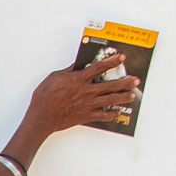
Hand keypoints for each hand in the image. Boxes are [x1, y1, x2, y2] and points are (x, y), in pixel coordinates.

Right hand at [24, 54, 142, 134]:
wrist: (40, 118)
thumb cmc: (43, 98)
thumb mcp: (53, 78)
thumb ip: (68, 71)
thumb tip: (77, 65)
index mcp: (77, 80)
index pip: (98, 68)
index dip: (111, 61)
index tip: (121, 57)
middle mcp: (85, 91)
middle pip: (110, 85)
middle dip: (125, 82)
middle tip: (135, 80)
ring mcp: (86, 104)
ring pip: (109, 100)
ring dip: (122, 97)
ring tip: (131, 95)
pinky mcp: (84, 115)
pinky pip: (101, 116)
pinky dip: (110, 115)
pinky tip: (117, 113)